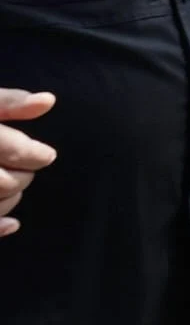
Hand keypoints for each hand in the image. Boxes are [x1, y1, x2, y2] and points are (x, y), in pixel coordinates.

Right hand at [0, 89, 55, 236]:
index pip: (9, 148)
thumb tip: (48, 101)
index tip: (46, 155)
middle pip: (6, 181)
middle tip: (27, 171)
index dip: (33, 154)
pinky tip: (12, 223)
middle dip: (22, 177)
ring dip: (11, 199)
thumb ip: (9, 102)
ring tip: (13, 185)